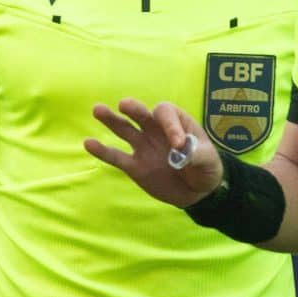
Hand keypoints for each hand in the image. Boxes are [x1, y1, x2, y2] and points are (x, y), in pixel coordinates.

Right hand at [84, 99, 222, 207]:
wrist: (199, 191)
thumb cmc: (206, 167)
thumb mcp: (208, 160)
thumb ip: (196, 154)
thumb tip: (181, 153)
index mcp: (176, 121)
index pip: (167, 115)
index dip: (170, 126)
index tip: (178, 145)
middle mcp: (155, 130)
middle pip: (142, 115)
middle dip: (134, 109)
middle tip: (125, 105)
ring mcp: (143, 147)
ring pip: (124, 130)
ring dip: (111, 120)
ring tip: (98, 110)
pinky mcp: (135, 166)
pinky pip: (117, 157)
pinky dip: (103, 151)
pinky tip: (89, 143)